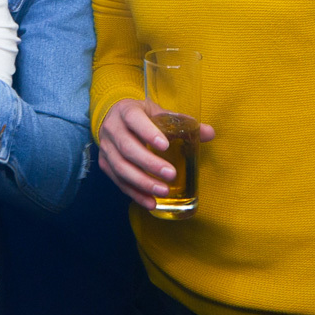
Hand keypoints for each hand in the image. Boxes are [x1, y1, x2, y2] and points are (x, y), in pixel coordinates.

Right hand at [95, 98, 215, 210]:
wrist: (112, 118)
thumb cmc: (141, 116)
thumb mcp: (158, 112)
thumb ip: (182, 122)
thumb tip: (210, 133)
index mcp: (126, 111)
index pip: (134, 120)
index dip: (148, 132)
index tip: (165, 146)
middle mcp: (112, 129)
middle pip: (127, 148)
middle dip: (149, 164)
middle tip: (171, 175)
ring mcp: (106, 148)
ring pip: (121, 168)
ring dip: (142, 182)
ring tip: (163, 191)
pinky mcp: (105, 165)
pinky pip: (118, 182)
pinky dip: (135, 194)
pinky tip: (151, 202)